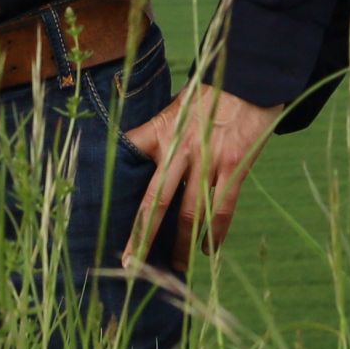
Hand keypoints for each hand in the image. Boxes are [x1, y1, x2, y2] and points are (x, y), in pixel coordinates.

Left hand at [121, 83, 279, 268]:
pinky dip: (215, 235)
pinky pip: (222, 210)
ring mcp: (209, 161)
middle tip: (131, 264)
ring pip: (191, 213)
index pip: (131, 159)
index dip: (114, 184)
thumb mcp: (173, 108)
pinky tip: (207, 250)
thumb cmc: (207, 96)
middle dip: (142, 235)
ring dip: (182, 244)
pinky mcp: (235, 168)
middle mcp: (182, 150)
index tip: (101, 209)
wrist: (248, 81)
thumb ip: (156, 134)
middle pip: (157, 201)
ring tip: (176, 266)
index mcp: (162, 133)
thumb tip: (131, 156)